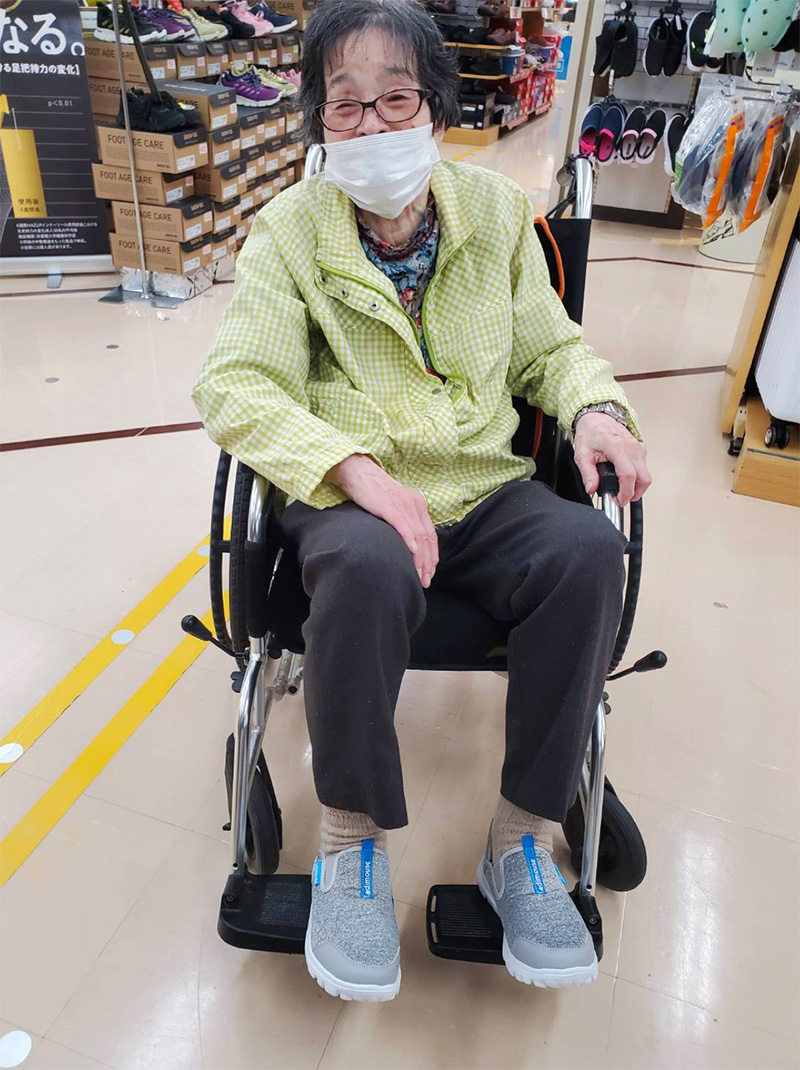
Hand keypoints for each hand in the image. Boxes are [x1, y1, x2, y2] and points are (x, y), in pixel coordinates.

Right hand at [327, 454, 438, 587]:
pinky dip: (410, 541)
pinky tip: (412, 553)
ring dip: (420, 559)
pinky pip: (403, 526)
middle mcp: (415, 505)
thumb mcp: (395, 505)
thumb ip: (404, 520)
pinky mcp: (390, 507)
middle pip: (427, 538)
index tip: (430, 571)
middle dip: (428, 562)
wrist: (359, 473)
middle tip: (426, 580)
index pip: (431, 535)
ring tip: (419, 575)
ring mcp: (403, 506)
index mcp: (418, 505)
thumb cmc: (374, 492)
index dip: (433, 555)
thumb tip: (407, 542)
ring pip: (418, 536)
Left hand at [573, 413, 651, 506]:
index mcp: (617, 447)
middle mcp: (632, 448)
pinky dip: (637, 478)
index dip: (626, 492)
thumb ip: (587, 473)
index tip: (618, 500)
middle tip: (621, 499)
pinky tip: (624, 479)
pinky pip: (644, 469)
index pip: (629, 475)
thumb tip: (591, 488)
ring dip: (637, 487)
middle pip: (644, 479)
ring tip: (621, 490)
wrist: (597, 418)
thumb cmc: (590, 433)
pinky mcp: (641, 450)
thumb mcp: (582, 454)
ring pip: (646, 475)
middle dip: (635, 494)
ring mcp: (639, 448)